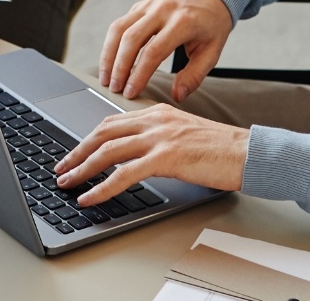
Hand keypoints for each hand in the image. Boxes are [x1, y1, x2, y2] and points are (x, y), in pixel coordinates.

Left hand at [53, 105, 247, 205]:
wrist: (248, 153)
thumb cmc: (222, 151)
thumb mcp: (185, 137)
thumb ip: (160, 140)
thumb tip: (136, 158)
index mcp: (158, 112)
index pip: (112, 122)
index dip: (88, 138)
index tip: (74, 153)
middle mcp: (155, 119)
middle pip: (103, 133)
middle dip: (77, 152)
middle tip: (61, 168)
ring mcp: (160, 136)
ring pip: (107, 151)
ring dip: (82, 169)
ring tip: (67, 183)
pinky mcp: (166, 157)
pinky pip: (124, 173)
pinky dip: (102, 187)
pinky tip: (91, 197)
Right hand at [99, 0, 233, 100]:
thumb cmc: (211, 25)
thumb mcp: (212, 52)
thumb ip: (194, 75)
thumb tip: (177, 96)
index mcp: (183, 22)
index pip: (153, 51)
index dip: (139, 74)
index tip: (131, 93)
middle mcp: (162, 10)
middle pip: (131, 39)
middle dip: (119, 67)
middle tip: (114, 89)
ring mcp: (148, 5)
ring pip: (119, 28)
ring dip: (108, 55)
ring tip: (105, 78)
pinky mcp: (140, 5)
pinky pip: (120, 24)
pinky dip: (111, 44)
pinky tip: (110, 61)